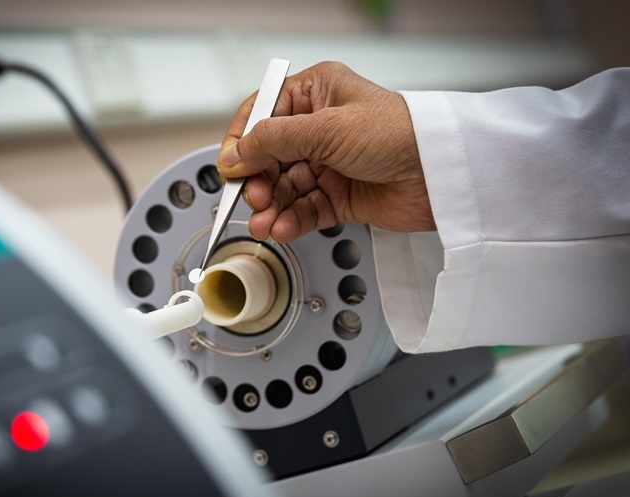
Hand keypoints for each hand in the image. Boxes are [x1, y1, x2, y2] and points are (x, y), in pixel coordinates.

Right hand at [216, 61, 434, 242]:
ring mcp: (329, 163)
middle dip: (259, 182)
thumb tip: (235, 155)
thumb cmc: (399, 133)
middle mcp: (320, 127)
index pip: (263, 114)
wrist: (441, 174)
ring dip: (271, 207)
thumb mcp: (326, 128)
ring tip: (264, 222)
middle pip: (269, 157)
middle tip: (254, 198)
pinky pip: (304, 209)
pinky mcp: (339, 195)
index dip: (243, 142)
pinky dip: (291, 220)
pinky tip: (283, 227)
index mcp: (316, 94)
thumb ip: (273, 141)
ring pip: (285, 188)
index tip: (231, 167)